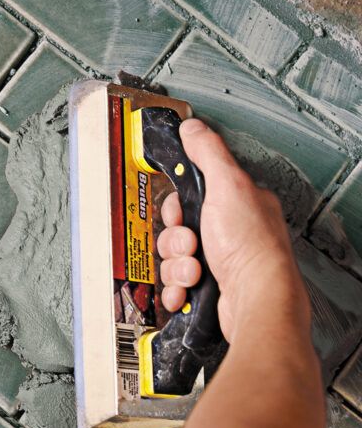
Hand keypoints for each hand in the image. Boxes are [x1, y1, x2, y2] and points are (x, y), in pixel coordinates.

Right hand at [156, 118, 306, 340]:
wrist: (255, 299)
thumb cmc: (251, 247)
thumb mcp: (228, 186)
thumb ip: (208, 154)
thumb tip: (194, 128)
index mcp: (236, 205)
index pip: (188, 197)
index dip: (177, 207)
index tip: (182, 213)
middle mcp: (229, 233)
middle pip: (176, 229)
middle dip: (175, 241)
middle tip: (191, 245)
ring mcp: (219, 262)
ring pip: (173, 258)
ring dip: (176, 266)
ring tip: (195, 272)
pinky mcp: (208, 289)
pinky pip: (175, 284)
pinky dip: (177, 288)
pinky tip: (189, 289)